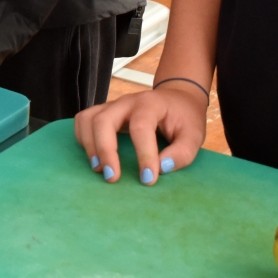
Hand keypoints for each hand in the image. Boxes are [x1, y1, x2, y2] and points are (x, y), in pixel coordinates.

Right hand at [73, 79, 207, 184]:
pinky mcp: (104, 113)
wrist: (177, 98)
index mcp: (151, 104)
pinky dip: (83, 139)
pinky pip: (83, 121)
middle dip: (105, 150)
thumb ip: (182, 152)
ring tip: (99, 169)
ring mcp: (112, 106)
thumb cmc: (184, 118)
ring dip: (90, 146)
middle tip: (112, 177)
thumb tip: (162, 168)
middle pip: (104, 120)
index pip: (141, 127)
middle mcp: (127, 102)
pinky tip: (94, 157)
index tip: (148, 180)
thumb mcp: (194, 135)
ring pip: (88, 119)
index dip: (143, 155)